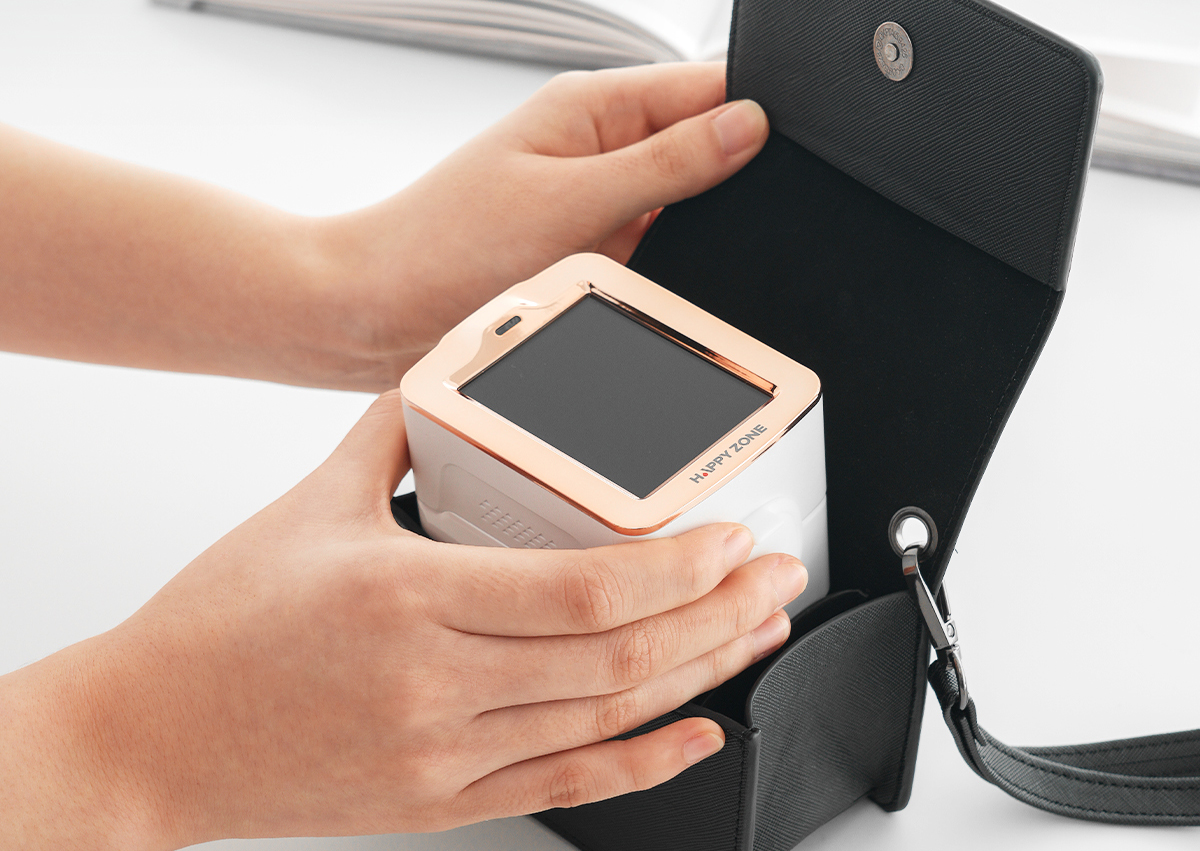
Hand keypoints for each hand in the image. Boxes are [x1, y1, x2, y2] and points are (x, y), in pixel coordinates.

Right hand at [0, 390, 805, 850]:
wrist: (149, 735)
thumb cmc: (217, 624)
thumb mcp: (309, 507)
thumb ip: (391, 433)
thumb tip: (445, 373)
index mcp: (405, 599)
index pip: (580, 591)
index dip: (675, 568)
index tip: (728, 537)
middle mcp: (433, 687)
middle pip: (616, 658)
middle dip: (716, 615)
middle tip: (773, 578)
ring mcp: (442, 756)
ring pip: (605, 721)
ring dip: (699, 676)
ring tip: (755, 634)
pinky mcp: (440, 803)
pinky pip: (565, 789)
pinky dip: (644, 764)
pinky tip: (699, 736)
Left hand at [325, 62, 768, 387]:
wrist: (382, 314)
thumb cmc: (444, 245)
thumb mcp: (569, 201)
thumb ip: (664, 165)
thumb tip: (750, 126)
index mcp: (594, 106)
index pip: (706, 87)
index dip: (756, 114)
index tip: (787, 153)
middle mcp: (599, 148)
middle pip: (704, 149)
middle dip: (729, 183)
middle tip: (715, 222)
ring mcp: (598, 204)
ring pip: (684, 210)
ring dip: (691, 234)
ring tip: (652, 255)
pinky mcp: (590, 252)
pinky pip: (655, 254)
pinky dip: (664, 269)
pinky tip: (645, 284)